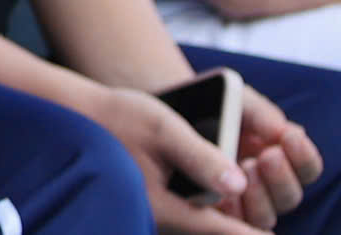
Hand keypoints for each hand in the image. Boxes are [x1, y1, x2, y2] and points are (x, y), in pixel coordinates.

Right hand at [79, 84, 261, 233]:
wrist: (74, 116)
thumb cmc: (116, 118)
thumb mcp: (163, 129)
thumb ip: (201, 156)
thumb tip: (237, 182)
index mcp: (168, 207)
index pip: (222, 230)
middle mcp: (162, 218)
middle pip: (212, 232)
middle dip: (238, 228)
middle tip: (266, 232)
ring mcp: (153, 213)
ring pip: (198, 224)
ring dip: (221, 220)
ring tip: (246, 208)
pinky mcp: (148, 204)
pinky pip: (186, 215)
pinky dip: (205, 211)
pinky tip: (213, 194)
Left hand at [225, 81, 320, 225]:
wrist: (172, 107)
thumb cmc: (214, 104)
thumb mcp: (238, 100)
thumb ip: (261, 113)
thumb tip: (283, 133)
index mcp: (280, 158)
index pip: (307, 168)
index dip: (304, 156)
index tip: (290, 137)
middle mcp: (266, 186)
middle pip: (290, 196)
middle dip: (281, 177)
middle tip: (267, 157)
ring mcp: (241, 202)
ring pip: (265, 215)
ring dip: (259, 196)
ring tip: (245, 169)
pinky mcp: (216, 213)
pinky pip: (232, 224)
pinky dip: (232, 211)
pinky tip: (224, 193)